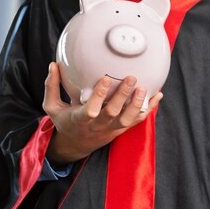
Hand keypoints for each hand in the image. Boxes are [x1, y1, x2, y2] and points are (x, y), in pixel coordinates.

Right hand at [42, 62, 162, 164]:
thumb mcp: (52, 107)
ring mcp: (111, 128)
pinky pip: (137, 120)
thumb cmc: (65, 121)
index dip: (99, 96)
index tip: (106, 79)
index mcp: (80, 119)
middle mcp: (98, 125)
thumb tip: (52, 64)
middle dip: (123, 96)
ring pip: (127, 119)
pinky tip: (158, 95)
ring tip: (143, 87)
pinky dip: (148, 109)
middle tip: (131, 78)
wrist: (77, 144)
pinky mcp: (121, 128)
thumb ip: (51, 86)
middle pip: (113, 113)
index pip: (91, 110)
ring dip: (137, 104)